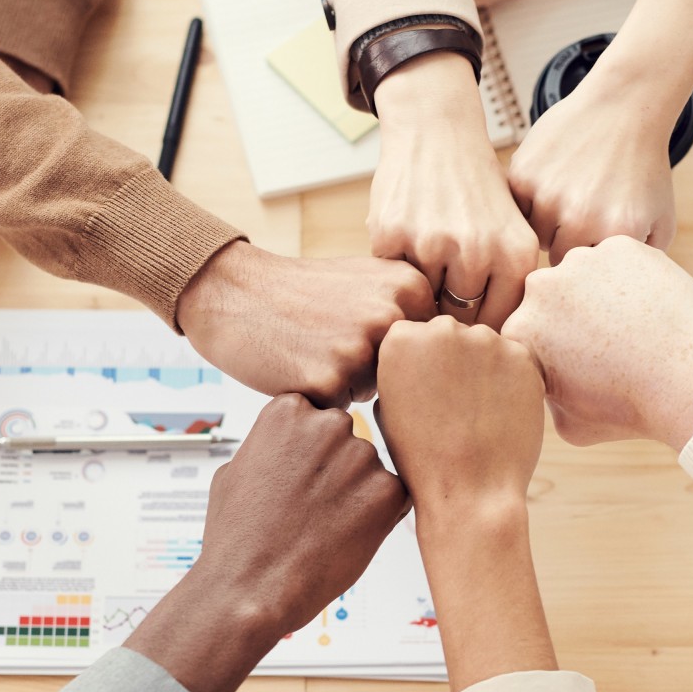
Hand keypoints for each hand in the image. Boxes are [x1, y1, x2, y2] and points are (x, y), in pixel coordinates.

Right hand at [124, 395, 409, 691]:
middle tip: (311, 509)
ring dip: (356, 495)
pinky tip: (344, 539)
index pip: (317, 416)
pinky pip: (393, 498)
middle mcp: (329, 424)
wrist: (250, 590)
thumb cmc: (236, 536)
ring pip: (369, 471)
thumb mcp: (236, 469)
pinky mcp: (389, 492)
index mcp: (289, 409)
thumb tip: (291, 441)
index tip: (295, 480)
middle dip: (336, 470)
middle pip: (346, 440)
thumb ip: (272, 444)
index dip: (308, 454)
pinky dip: (377, 519)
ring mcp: (362, 456)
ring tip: (322, 529)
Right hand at [176, 241, 433, 405]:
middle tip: (332, 340)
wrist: (235, 292)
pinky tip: (298, 364)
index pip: (429, 350)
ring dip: (348, 385)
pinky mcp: (329, 381)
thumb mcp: (369, 282)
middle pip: (407, 376)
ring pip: (375, 395)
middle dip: (376, 371)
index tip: (363, 331)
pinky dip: (320, 397)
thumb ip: (413, 311)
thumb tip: (457, 357)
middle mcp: (392, 316)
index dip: (397, 352)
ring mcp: (361, 349)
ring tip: (314, 349)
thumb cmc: (305, 293)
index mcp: (410, 287)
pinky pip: (340, 409)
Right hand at [367, 52, 537, 328]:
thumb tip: (497, 355)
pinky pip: (391, 279)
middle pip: (458, 320)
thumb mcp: (511, 233)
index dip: (481, 328)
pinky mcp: (391, 236)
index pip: (498, 326)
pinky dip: (394, 268)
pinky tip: (405, 240)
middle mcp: (479, 252)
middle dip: (449, 313)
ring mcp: (433, 244)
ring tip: (425, 261)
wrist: (436, 133)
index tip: (471, 319)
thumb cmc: (476, 192)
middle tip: (443, 293)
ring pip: (421, 303)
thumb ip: (508, 289)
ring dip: (419, 292)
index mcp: (517, 256)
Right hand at [376, 317, 557, 689]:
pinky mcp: (522, 356)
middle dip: (453, 362)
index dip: (422, 368)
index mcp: (400, 339)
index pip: (414, 335)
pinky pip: (515, 360)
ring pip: (485, 345)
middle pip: (451, 334)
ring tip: (478, 414)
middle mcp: (442, 329)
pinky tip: (500, 414)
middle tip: (455, 406)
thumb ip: (401, 368)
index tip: (427, 396)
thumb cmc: (421, 458)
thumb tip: (420, 352)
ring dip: (484, 369)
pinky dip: (511, 382)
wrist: (469, 492)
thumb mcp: (388, 408)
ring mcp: (486, 340)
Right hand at [504, 237, 692, 448]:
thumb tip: (545, 378)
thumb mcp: (569, 424)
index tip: (579, 365)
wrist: (690, 382)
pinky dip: (630, 278)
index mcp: (520, 332)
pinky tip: (648, 307)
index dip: (552, 350)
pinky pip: (618, 260)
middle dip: (570, 317)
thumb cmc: (632, 407)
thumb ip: (545, 395)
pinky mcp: (619, 246)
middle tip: (607, 342)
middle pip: (550, 298)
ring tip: (631, 325)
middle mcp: (540, 289)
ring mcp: (581, 262)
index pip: (527, 333)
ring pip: (583, 273)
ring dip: (597, 292)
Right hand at [505, 68, 677, 258]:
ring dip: (546, 223)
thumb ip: (640, 265)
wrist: (624, 109)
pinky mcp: (523, 175)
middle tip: (581, 216)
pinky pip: (516, 208)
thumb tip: (614, 297)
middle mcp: (580, 219)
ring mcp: (548, 196)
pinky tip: (552, 182)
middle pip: (556, 259)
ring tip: (567, 198)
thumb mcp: (660, 222)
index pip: (587, 277)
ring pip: (533, 234)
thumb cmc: (643, 168)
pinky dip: (529, 200)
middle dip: (567, 243)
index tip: (598, 240)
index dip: (591, 260)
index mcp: (615, 235)